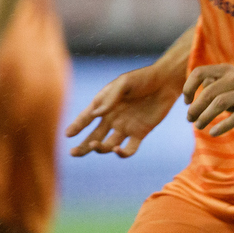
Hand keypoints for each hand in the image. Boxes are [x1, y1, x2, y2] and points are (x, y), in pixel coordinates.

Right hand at [66, 65, 180, 156]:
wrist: (166, 82)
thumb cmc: (142, 78)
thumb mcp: (123, 83)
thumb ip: (110, 98)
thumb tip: (96, 114)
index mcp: (104, 105)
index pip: (86, 118)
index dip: (76, 126)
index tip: (68, 134)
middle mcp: (112, 118)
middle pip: (94, 137)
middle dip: (83, 146)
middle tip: (73, 153)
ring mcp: (126, 127)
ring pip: (108, 144)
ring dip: (100, 148)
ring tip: (95, 145)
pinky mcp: (140, 133)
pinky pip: (129, 149)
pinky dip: (123, 153)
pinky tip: (118, 150)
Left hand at [182, 64, 233, 135]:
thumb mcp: (226, 86)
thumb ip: (210, 86)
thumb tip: (191, 95)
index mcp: (226, 70)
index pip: (200, 73)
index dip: (189, 87)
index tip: (186, 102)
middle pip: (208, 91)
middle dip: (196, 107)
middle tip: (190, 119)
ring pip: (219, 103)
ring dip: (205, 116)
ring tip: (198, 126)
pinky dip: (222, 126)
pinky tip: (213, 132)